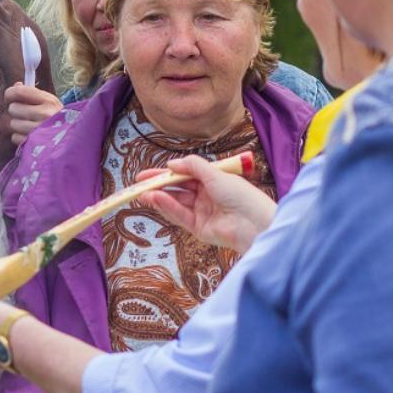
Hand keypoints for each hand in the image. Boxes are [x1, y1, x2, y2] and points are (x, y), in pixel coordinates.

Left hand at [5, 83, 62, 146]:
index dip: (10, 93)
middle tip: (25, 114)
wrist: (73, 139)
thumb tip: (15, 86)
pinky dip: (19, 137)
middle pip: (13, 108)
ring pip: (13, 123)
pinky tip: (30, 136)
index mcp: (49, 101)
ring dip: (18, 125)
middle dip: (17, 111)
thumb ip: (32, 93)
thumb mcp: (50, 102)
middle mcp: (45, 114)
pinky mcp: (34, 144)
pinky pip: (15, 137)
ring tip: (29, 126)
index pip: (19, 92)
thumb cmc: (58, 118)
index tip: (10, 97)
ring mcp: (39, 130)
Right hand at [136, 155, 275, 253]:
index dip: (165, 174)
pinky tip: (156, 200)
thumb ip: (192, 166)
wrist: (253, 223)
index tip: (146, 174)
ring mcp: (202, 212)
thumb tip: (171, 164)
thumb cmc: (240, 195)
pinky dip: (167, 207)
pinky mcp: (199, 228)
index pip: (184, 175)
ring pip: (176, 203)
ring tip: (143, 194)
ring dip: (159, 198)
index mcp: (212, 180)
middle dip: (158, 187)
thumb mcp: (215, 173)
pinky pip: (180, 216)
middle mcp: (206, 196)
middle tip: (139, 185)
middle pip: (177, 190)